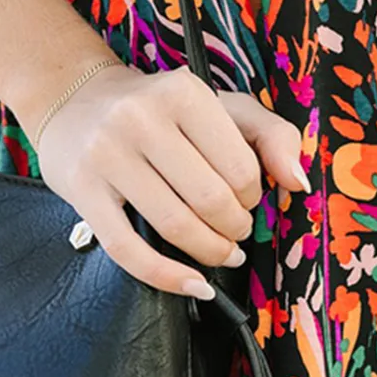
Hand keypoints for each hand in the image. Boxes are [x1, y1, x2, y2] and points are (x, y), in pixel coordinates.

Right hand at [35, 62, 309, 300]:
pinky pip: (127, 249)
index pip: (240, 166)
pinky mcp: (81, 190)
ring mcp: (107, 154)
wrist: (77, 102)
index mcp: (184, 91)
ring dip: (209, 252)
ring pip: (173, 225)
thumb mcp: (225, 106)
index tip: (249, 200)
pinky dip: (166, 277)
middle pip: (209, 199)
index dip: (253, 196)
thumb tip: (299, 184)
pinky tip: (193, 285)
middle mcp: (141, 118)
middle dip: (235, 227)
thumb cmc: (164, 108)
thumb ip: (273, 136)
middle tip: (238, 232)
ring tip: (222, 253)